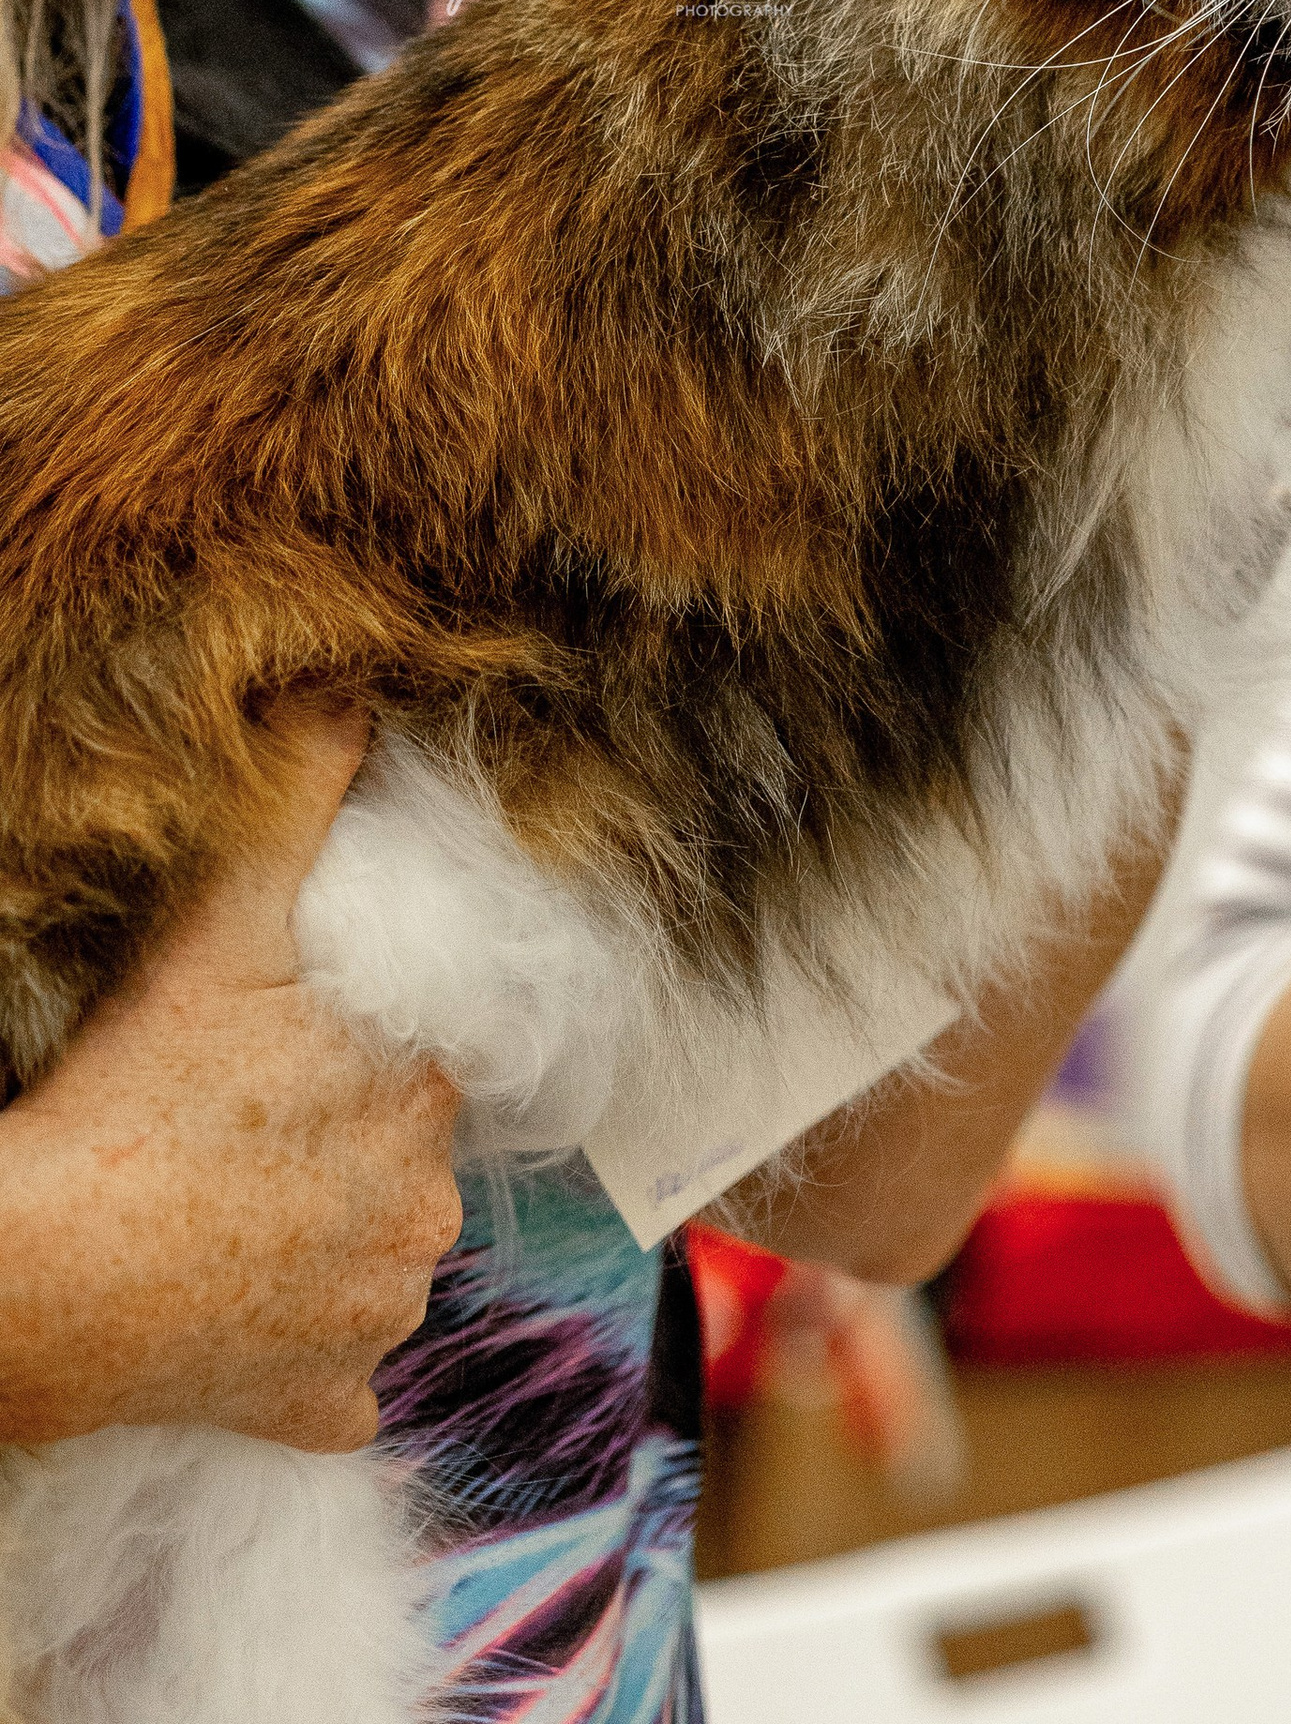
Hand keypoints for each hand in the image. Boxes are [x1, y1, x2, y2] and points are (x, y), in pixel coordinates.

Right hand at [0, 707, 463, 1452]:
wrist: (44, 1271)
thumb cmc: (134, 1095)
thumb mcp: (223, 927)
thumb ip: (299, 802)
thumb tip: (348, 699)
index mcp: (425, 1098)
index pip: (419, 1062)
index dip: (350, 1055)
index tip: (278, 1064)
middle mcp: (427, 1215)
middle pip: (398, 1163)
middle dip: (339, 1147)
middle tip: (237, 1138)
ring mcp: (376, 1322)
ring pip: (373, 1265)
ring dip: (323, 1245)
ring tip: (227, 1217)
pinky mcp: (319, 1409)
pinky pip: (334, 1383)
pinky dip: (299, 1358)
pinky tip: (239, 1316)